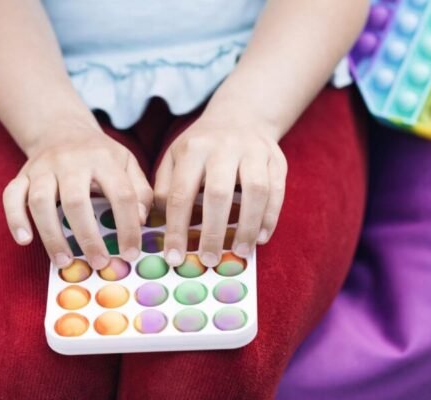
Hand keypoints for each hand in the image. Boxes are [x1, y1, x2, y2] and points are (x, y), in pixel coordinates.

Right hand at [2, 120, 152, 269]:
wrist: (63, 129)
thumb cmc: (100, 155)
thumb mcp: (127, 163)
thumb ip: (139, 191)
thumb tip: (142, 221)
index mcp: (103, 158)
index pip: (120, 194)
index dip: (128, 227)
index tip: (130, 253)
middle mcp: (70, 161)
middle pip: (76, 201)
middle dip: (88, 237)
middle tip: (99, 264)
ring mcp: (42, 167)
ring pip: (41, 201)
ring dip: (52, 235)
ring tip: (65, 261)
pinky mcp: (22, 175)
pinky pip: (11, 197)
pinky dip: (15, 219)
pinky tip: (25, 240)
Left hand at [154, 113, 286, 266]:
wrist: (241, 115)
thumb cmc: (201, 146)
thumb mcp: (175, 157)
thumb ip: (164, 187)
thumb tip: (153, 223)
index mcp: (193, 149)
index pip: (181, 194)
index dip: (176, 230)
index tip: (174, 258)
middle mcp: (224, 147)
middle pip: (218, 194)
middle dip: (213, 232)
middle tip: (209, 260)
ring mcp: (254, 151)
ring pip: (255, 192)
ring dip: (247, 227)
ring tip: (240, 252)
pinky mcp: (276, 159)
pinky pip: (277, 191)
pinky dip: (270, 217)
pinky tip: (260, 238)